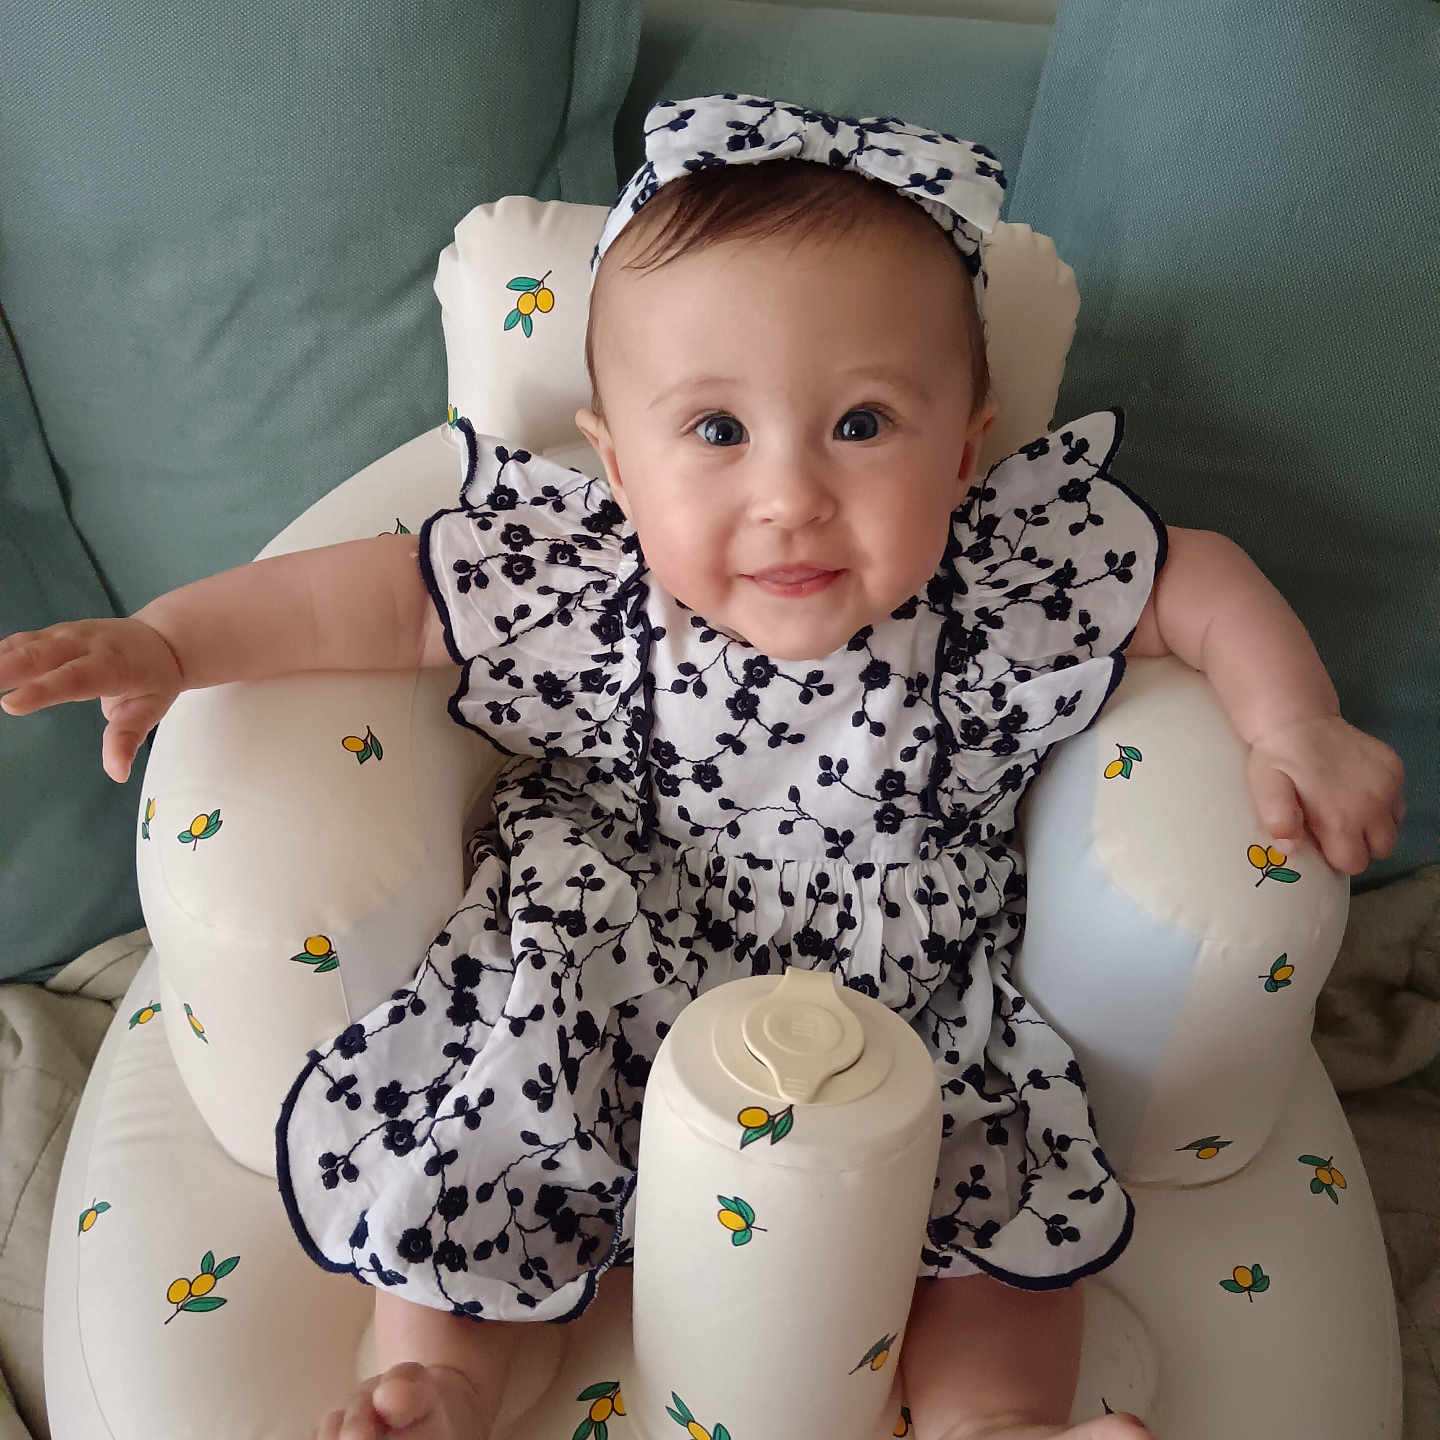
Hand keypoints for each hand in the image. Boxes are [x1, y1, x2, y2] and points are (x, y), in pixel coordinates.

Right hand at [0, 618, 182, 783]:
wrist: (161, 639)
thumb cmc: (154, 679)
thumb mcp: (151, 709)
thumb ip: (128, 738)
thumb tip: (118, 772)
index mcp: (111, 665)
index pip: (74, 678)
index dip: (42, 690)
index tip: (11, 704)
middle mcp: (84, 645)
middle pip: (40, 655)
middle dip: (3, 670)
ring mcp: (65, 635)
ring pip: (25, 645)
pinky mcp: (52, 633)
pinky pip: (21, 641)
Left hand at [1246, 713, 1405, 874]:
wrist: (1297, 718)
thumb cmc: (1276, 758)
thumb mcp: (1265, 788)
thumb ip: (1278, 819)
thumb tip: (1290, 849)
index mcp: (1341, 818)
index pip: (1353, 863)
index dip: (1336, 856)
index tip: (1321, 838)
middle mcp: (1373, 805)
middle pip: (1380, 849)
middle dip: (1360, 844)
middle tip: (1334, 824)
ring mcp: (1389, 785)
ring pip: (1393, 826)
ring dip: (1373, 824)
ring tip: (1345, 805)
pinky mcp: (1395, 768)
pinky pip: (1398, 801)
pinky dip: (1383, 802)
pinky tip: (1356, 788)